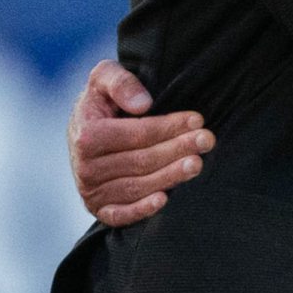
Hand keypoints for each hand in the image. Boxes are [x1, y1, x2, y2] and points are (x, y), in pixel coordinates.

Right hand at [70, 60, 213, 226]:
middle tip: (207, 140)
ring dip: (170, 176)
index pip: (137, 134)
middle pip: (142, 160)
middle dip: (177, 149)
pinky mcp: (99, 209)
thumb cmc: (103, 103)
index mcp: (86, 135)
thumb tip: (143, 104)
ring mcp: (91, 191)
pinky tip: (163, 200)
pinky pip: (120, 215)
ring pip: (137, 186)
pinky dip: (141, 210)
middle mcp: (85, 167)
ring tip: (197, 164)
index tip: (197, 120)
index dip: (169, 127)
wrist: (84, 133)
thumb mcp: (104, 78)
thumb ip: (119, 82)